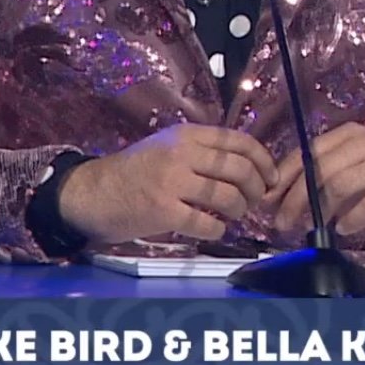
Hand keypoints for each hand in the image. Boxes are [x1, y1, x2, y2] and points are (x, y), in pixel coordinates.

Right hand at [58, 125, 278, 244]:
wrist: (93, 192)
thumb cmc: (136, 170)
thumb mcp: (169, 145)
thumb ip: (204, 150)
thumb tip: (250, 165)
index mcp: (187, 135)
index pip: (240, 141)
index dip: (264, 161)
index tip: (271, 177)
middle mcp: (182, 153)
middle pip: (240, 170)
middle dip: (256, 189)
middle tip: (254, 201)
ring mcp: (172, 182)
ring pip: (227, 196)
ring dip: (239, 210)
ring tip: (234, 215)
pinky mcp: (162, 210)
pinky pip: (206, 223)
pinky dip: (218, 229)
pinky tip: (215, 229)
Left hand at [266, 124, 364, 240]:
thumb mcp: (351, 178)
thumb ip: (319, 182)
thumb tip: (275, 199)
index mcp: (352, 135)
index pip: (308, 152)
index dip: (284, 177)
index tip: (267, 201)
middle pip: (320, 168)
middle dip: (294, 198)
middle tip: (282, 223)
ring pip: (341, 184)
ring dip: (319, 210)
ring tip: (310, 228)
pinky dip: (351, 219)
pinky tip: (343, 229)